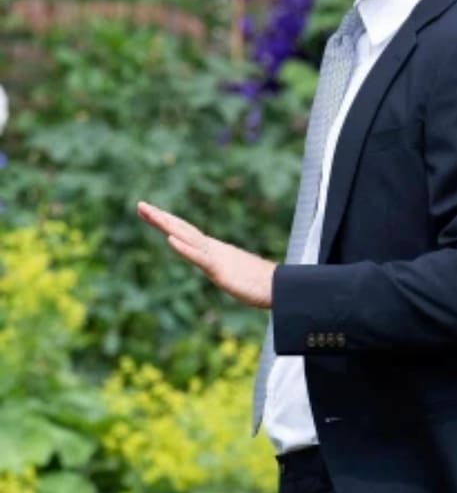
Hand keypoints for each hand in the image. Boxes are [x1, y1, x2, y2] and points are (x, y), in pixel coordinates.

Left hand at [137, 201, 274, 307]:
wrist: (281, 288)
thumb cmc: (261, 284)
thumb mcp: (235, 275)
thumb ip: (226, 269)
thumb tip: (223, 269)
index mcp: (213, 251)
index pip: (185, 232)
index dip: (167, 221)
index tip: (147, 211)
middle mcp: (212, 249)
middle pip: (182, 229)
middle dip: (160, 217)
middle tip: (140, 205)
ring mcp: (216, 258)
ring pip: (187, 238)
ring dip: (167, 225)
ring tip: (149, 214)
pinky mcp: (221, 271)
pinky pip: (200, 257)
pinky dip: (184, 248)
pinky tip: (170, 240)